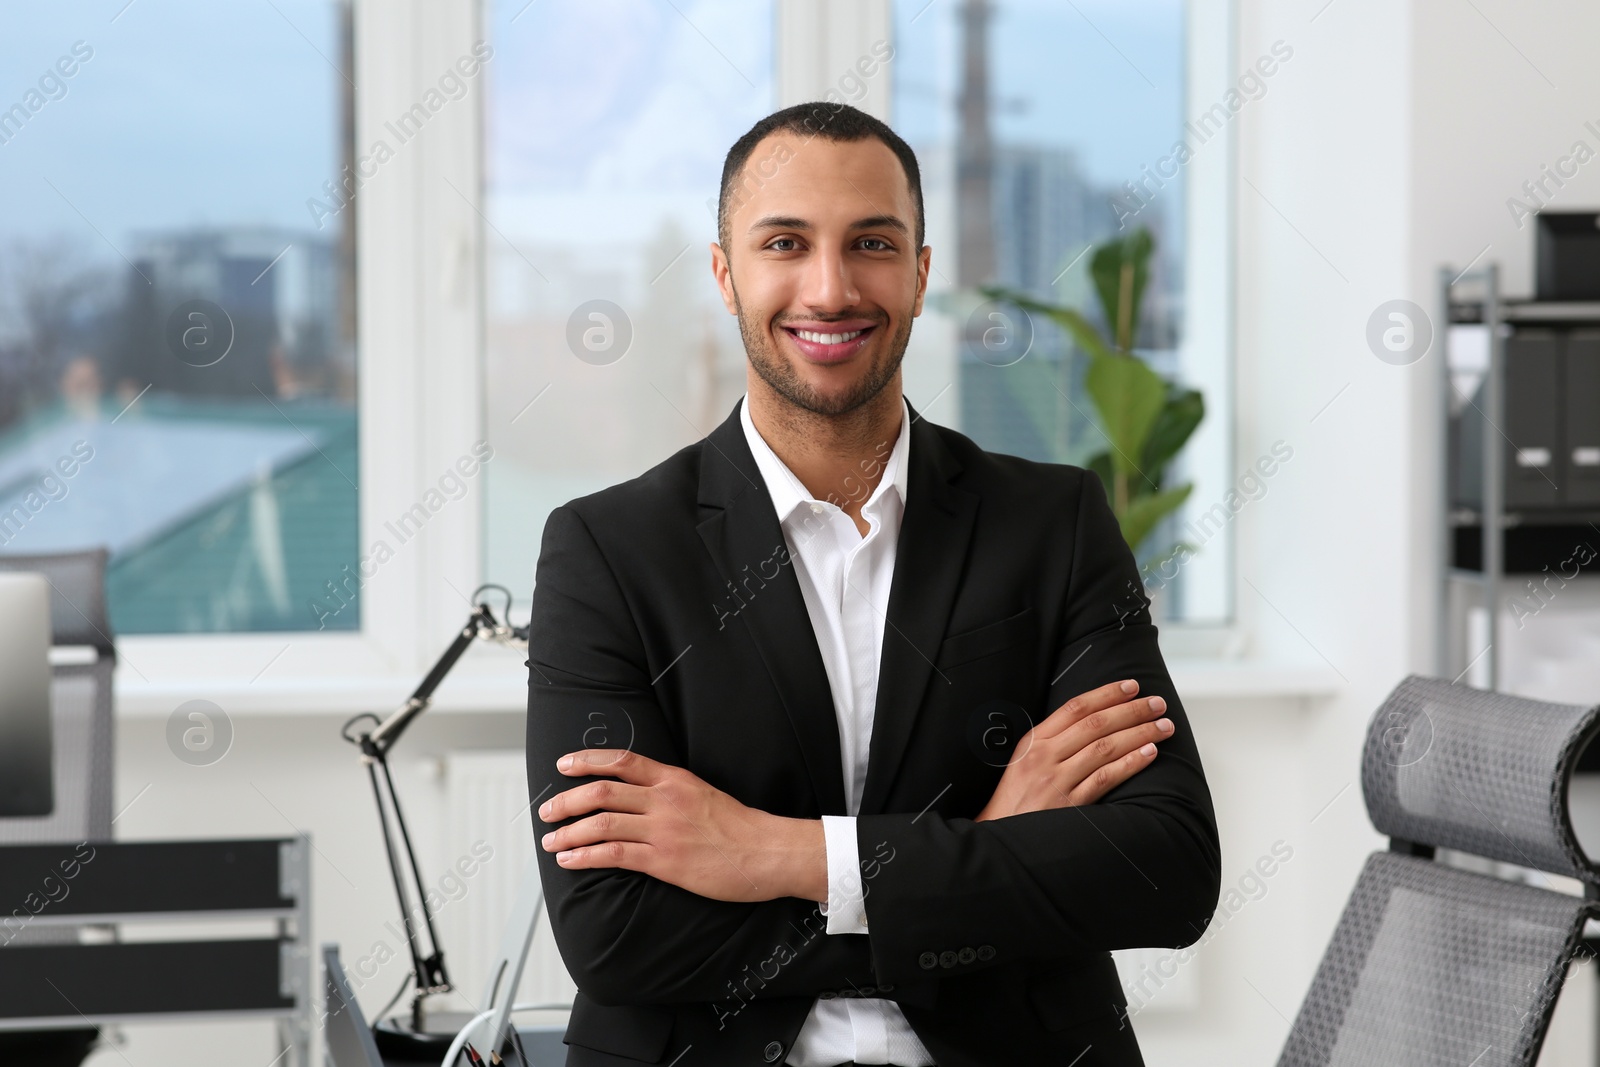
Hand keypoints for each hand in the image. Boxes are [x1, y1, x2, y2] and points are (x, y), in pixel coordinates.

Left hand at [537, 749, 825, 903]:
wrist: (767, 852)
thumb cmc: (739, 827)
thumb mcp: (703, 793)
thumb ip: (670, 791)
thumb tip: (638, 795)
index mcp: (674, 779)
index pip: (622, 761)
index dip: (587, 760)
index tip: (564, 765)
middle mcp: (665, 799)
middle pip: (602, 791)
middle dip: (566, 800)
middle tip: (548, 810)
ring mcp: (664, 830)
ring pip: (602, 823)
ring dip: (569, 832)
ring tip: (551, 840)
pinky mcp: (665, 861)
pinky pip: (614, 854)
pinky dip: (585, 856)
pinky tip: (570, 859)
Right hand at [975, 679, 1172, 821]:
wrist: (998, 839)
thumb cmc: (1015, 802)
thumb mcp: (1024, 763)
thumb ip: (1052, 743)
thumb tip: (1093, 724)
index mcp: (1033, 741)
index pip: (1075, 708)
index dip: (1106, 694)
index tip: (1131, 686)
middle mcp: (1044, 756)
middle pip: (1095, 724)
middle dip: (1131, 710)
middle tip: (1157, 703)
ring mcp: (1056, 780)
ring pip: (1105, 747)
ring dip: (1139, 733)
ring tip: (1163, 726)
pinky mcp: (1068, 804)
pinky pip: (1105, 778)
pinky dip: (1130, 763)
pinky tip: (1149, 753)